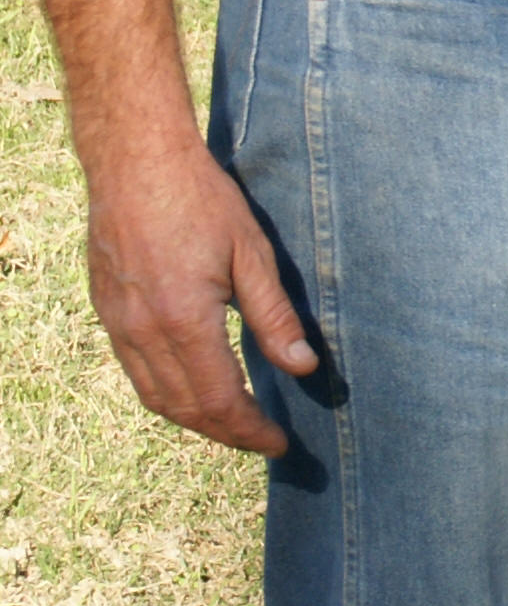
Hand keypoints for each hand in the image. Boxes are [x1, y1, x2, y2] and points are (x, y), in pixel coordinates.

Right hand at [85, 137, 316, 454]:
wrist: (135, 163)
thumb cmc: (200, 200)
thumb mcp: (251, 254)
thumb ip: (275, 317)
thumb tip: (303, 368)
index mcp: (184, 322)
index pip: (219, 400)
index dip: (251, 429)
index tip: (280, 443)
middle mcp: (142, 333)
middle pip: (184, 408)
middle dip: (226, 432)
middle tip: (263, 440)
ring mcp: (117, 325)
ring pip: (155, 396)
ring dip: (194, 419)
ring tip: (234, 423)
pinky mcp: (107, 312)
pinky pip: (135, 372)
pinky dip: (167, 393)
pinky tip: (193, 388)